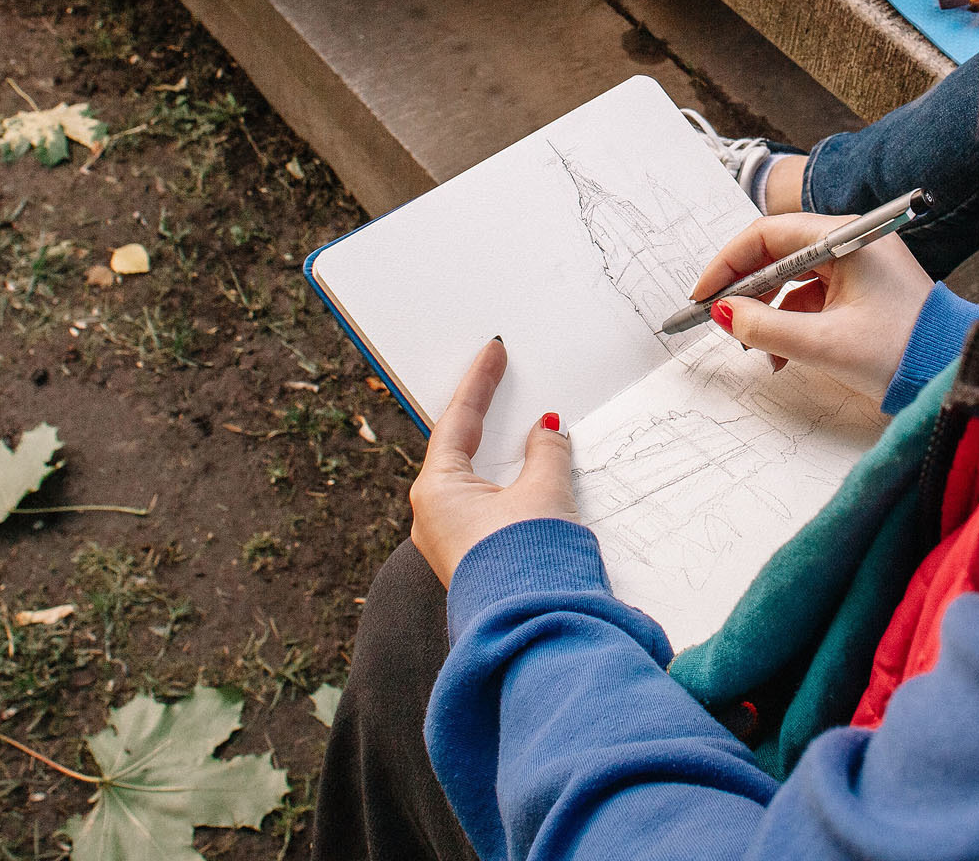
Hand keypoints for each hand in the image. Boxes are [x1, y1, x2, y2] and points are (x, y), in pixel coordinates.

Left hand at [409, 339, 576, 585]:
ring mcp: (447, 541)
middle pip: (459, 449)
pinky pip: (481, 507)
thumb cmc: (527, 559)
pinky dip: (502, 484)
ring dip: (496, 454)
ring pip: (471, 481)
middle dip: (483, 416)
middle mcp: (431, 515)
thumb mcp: (542, 492)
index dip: (480, 382)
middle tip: (500, 380)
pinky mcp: (469, 560)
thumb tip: (547, 431)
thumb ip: (546, 452)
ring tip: (517, 426)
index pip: (458, 420)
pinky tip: (524, 477)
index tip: (492, 351)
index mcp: (435, 489)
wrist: (532, 628)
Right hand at [688, 214, 934, 400]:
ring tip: (755, 348)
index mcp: (848, 238)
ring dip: (769, 312)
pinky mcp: (864, 291)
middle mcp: (853, 243)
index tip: (705, 294)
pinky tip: (781, 355)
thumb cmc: (903, 353)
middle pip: (780, 253)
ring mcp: (860, 266)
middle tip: (718, 318)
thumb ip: (766, 328)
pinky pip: (814, 297)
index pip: (770, 234)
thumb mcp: (824, 345)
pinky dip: (793, 322)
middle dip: (746, 290)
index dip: (730, 262)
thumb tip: (725, 313)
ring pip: (795, 278)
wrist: (954, 375)